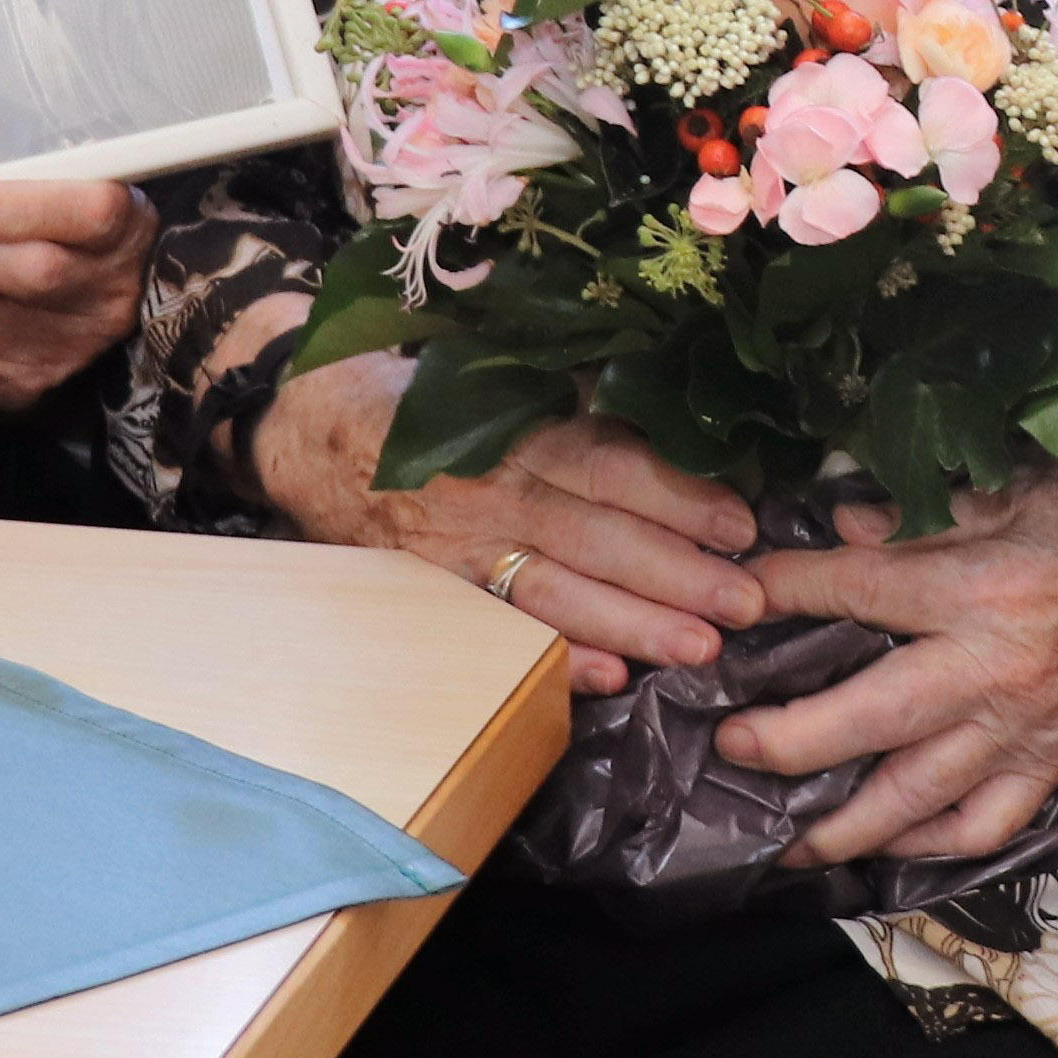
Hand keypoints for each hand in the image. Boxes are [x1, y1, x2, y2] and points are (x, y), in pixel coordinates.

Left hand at [0, 179, 151, 415]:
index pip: (90, 214)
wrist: (99, 319)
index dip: (17, 210)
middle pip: (29, 272)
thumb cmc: (69, 241)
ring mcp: (66, 349)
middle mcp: (105, 296)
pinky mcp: (24, 387)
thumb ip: (21, 186)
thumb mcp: (72, 196)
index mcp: (124, 231)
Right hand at [252, 351, 764, 694]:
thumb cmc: (423, 394)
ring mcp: (456, 552)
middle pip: (595, 536)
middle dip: (677, 574)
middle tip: (748, 602)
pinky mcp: (435, 595)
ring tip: (701, 650)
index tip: (741, 523)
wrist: (309, 427)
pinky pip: (502, 631)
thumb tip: (676, 410)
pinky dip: (555, 658)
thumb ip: (574, 400)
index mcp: (511, 429)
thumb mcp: (494, 376)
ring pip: (557, 593)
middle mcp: (487, 492)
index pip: (606, 465)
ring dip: (633, 625)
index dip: (677, 495)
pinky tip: (608, 681)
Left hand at [726, 459, 1057, 869]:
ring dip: (846, 823)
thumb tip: (838, 524)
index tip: (735, 601)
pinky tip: (889, 849)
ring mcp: (1025, 727)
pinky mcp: (1053, 760)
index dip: (786, 593)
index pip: (858, 592)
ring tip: (788, 838)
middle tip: (730, 745)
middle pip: (872, 718)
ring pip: (921, 794)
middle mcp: (996, 669)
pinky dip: (933, 846)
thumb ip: (922, 512)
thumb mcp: (1015, 486)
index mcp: (982, 587)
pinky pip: (986, 824)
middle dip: (790, 739)